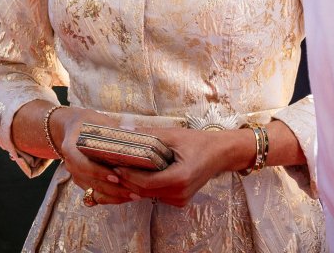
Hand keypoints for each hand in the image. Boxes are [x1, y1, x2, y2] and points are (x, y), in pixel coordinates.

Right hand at [55, 108, 145, 205]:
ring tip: (135, 196)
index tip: (116, 176)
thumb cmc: (89, 122)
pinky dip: (111, 197)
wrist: (73, 128)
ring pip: (93, 191)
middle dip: (112, 188)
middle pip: (90, 181)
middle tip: (133, 191)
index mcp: (70, 147)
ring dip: (114, 196)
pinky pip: (95, 194)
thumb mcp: (97, 120)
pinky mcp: (83, 181)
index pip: (82, 164)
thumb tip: (132, 131)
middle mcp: (70, 164)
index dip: (98, 172)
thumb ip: (112, 127)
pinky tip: (128, 196)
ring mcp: (76, 175)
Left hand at [114, 126, 249, 208]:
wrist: (220, 153)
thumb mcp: (174, 135)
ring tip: (122, 169)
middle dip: (127, 180)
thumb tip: (124, 132)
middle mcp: (180, 193)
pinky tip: (140, 174)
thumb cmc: (198, 142)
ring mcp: (181, 199)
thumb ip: (149, 135)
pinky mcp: (180, 201)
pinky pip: (157, 196)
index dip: (128, 175)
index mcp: (180, 178)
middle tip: (112, 167)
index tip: (114, 165)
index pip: (146, 183)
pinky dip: (147, 187)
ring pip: (149, 195)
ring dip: (135, 184)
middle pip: (144, 191)